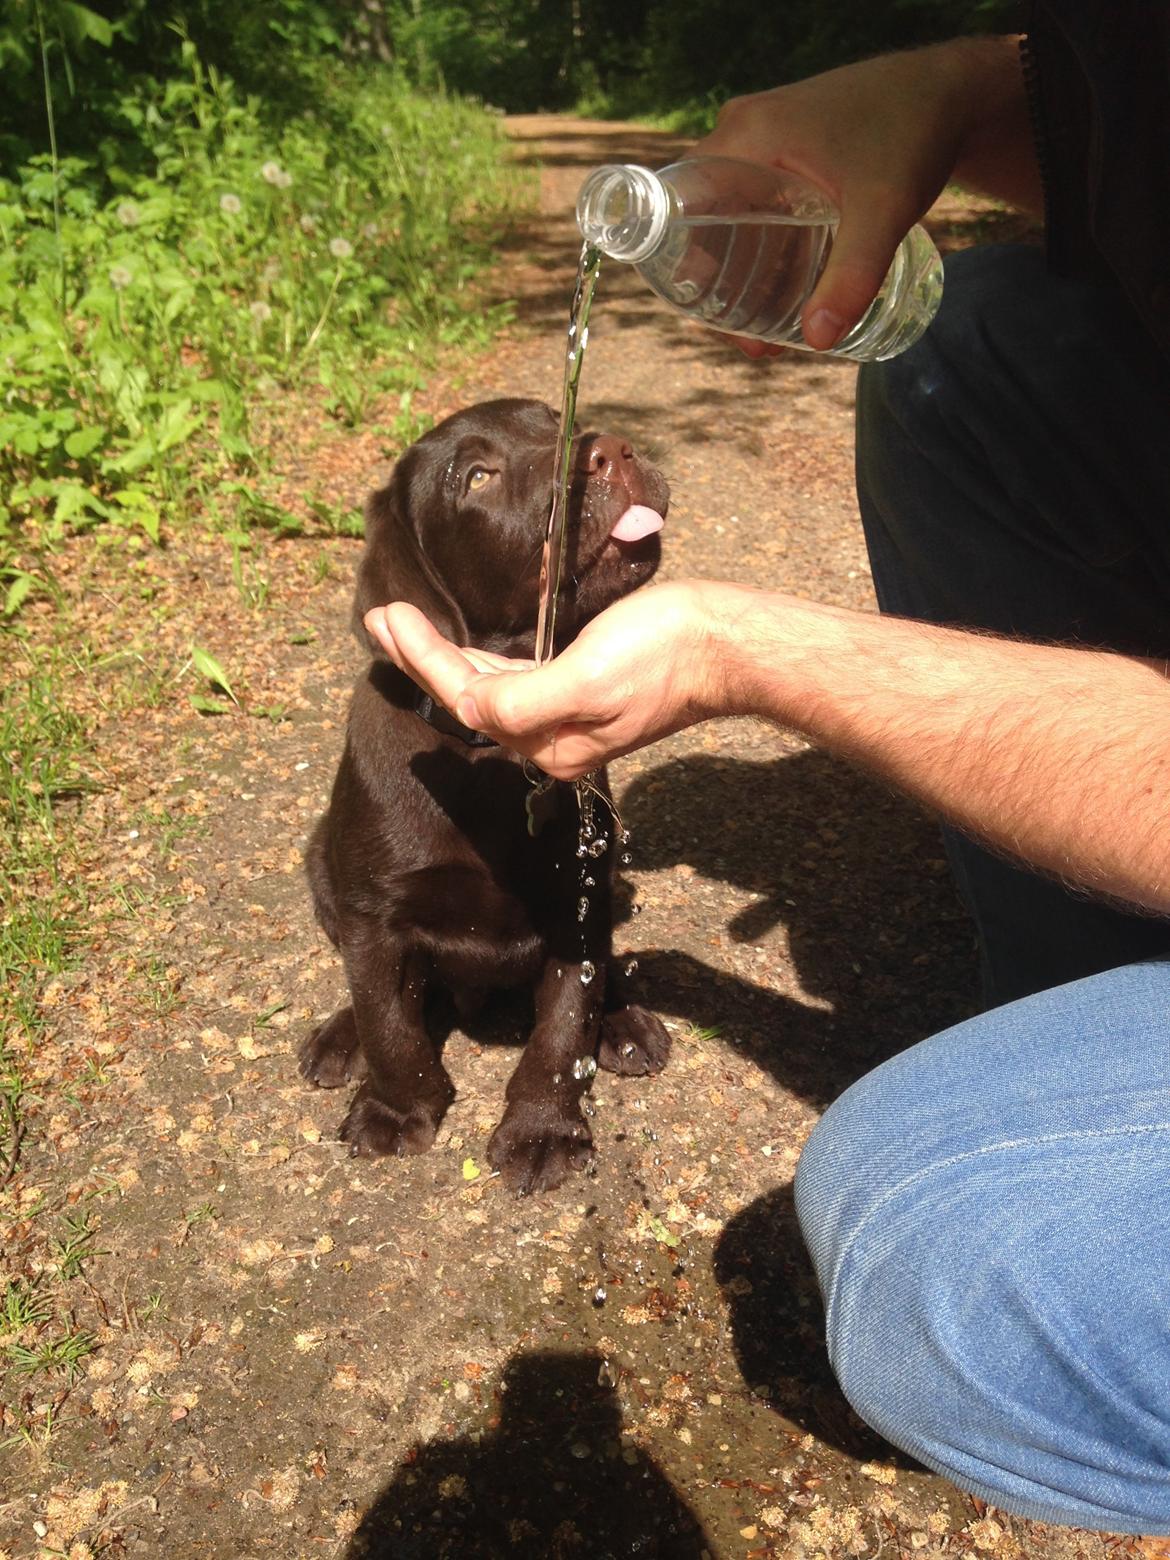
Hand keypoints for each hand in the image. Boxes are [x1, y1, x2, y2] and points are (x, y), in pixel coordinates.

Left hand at [365, 582, 726, 778]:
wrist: (723, 644)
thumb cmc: (661, 653)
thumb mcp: (586, 678)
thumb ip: (522, 699)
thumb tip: (471, 707)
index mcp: (548, 743)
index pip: (467, 698)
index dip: (422, 657)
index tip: (388, 615)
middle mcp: (551, 739)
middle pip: (470, 695)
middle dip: (420, 657)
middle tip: (378, 616)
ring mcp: (567, 716)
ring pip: (488, 687)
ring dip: (443, 656)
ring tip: (403, 625)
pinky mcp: (583, 690)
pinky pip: (516, 679)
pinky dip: (481, 660)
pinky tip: (464, 650)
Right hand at [694, 37, 1032, 349]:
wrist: (950, 91)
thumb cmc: (913, 136)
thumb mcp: (881, 212)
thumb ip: (851, 276)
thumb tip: (817, 340)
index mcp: (746, 136)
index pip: (681, 203)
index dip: (684, 261)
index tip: (707, 313)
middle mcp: (743, 130)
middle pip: (704, 214)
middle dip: (717, 277)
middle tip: (745, 336)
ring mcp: (763, 133)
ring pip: (730, 210)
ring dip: (740, 265)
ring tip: (765, 325)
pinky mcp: (786, 143)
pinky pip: (753, 198)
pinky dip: (760, 240)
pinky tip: (782, 283)